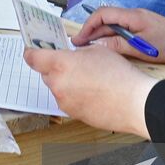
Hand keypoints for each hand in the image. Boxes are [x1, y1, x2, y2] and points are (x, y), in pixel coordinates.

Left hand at [23, 44, 156, 136]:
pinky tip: (92, 92)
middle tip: (72, 63)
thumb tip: (72, 56)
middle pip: (46, 74)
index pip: (33, 58)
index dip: (31, 52)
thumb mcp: (97, 51)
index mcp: (60, 64)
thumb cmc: (119, 75)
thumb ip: (77, 52)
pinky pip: (68, 100)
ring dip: (66, 82)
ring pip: (57, 88)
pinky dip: (75, 95)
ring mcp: (64, 102)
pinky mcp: (73, 114)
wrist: (133, 102)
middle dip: (55, 67)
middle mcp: (58, 84)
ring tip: (89, 79)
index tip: (32, 50)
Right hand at [73, 6, 164, 63]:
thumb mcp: (142, 48)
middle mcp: (133, 15)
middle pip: (105, 19)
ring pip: (112, 25)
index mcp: (132, 16)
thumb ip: (119, 45)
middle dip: (90, 31)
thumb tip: (97, 46)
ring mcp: (138, 21)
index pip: (102, 14)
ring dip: (99, 34)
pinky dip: (110, 37)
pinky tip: (107, 48)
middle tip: (77, 45)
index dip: (88, 26)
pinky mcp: (143, 29)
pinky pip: (121, 30)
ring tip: (88, 47)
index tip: (79, 39)